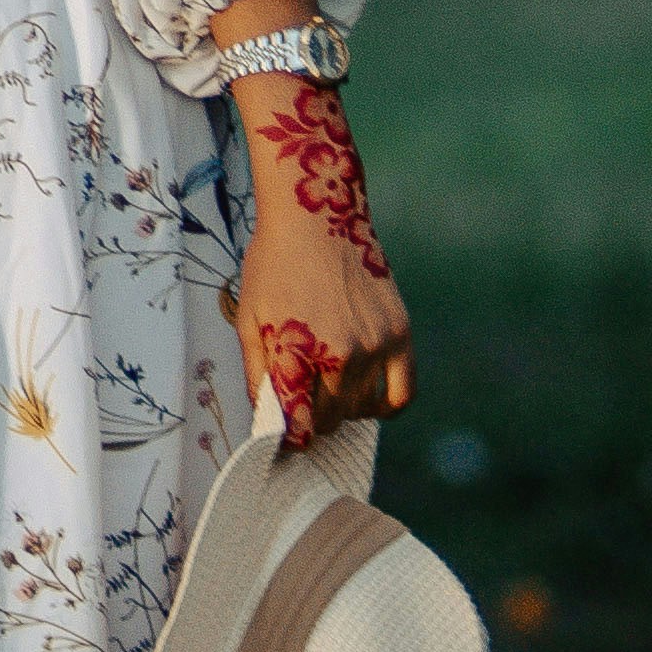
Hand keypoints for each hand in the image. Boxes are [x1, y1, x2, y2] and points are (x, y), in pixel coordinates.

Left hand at [222, 69, 413, 451]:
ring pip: (362, 409)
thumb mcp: (250, 320)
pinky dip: (385, 406)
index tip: (289, 436)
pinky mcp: (400, 333)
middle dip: (315, 420)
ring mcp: (375, 345)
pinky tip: (368, 399)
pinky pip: (401, 393)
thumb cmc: (274, 265)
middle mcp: (340, 355)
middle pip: (330, 421)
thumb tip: (269, 421)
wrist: (317, 214)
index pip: (299, 427)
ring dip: (346, 410)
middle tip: (306, 404)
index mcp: (298, 353)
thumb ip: (259, 376)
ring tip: (330, 389)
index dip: (291, 438)